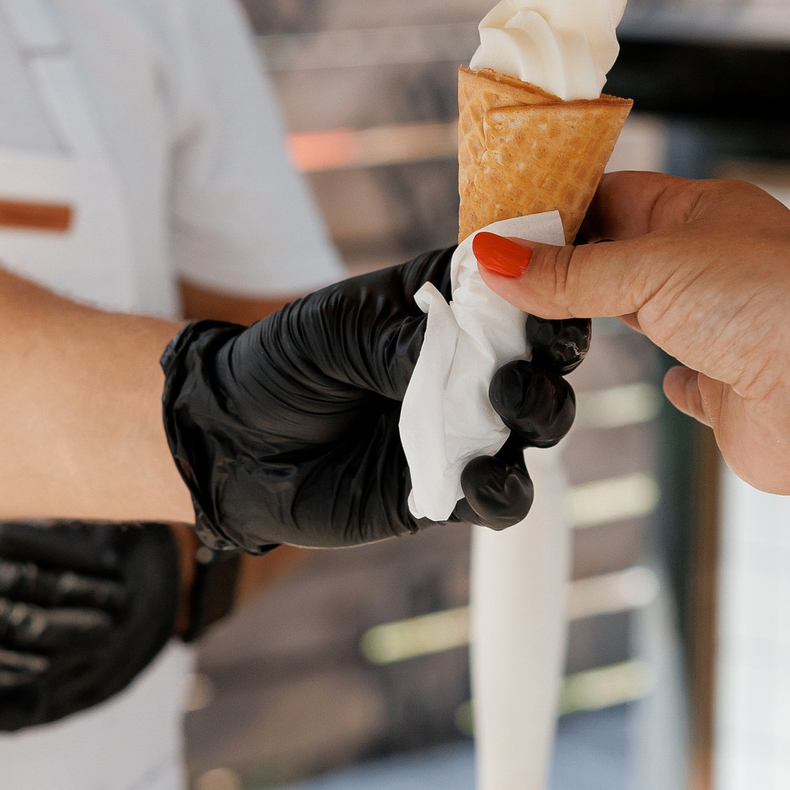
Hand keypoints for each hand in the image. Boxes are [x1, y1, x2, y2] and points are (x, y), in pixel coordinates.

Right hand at [0, 516, 129, 735]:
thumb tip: (67, 528)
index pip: (12, 537)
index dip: (65, 551)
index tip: (113, 564)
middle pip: (10, 579)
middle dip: (72, 593)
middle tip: (122, 603)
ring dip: (51, 631)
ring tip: (98, 636)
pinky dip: (1, 670)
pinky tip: (39, 673)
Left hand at [160, 248, 586, 553]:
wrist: (234, 442)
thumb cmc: (285, 363)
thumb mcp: (337, 331)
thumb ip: (404, 341)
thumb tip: (471, 353)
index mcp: (453, 304)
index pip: (524, 292)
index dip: (550, 291)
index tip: (554, 291)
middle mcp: (473, 365)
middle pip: (548, 359)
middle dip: (553, 358)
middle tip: (522, 362)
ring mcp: (469, 429)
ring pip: (540, 424)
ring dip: (540, 414)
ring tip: (507, 406)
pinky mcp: (453, 490)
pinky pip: (504, 498)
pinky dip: (506, 490)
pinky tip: (482, 478)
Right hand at [476, 173, 789, 495]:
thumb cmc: (770, 304)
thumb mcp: (649, 271)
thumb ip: (570, 274)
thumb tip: (494, 260)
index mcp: (704, 213)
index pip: (614, 196)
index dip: (558, 207)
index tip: (498, 223)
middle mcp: (717, 268)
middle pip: (626, 258)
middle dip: (570, 266)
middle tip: (498, 274)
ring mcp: (726, 333)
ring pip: (655, 318)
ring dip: (610, 319)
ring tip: (544, 319)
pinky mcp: (735, 396)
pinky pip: (696, 385)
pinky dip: (674, 384)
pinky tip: (664, 380)